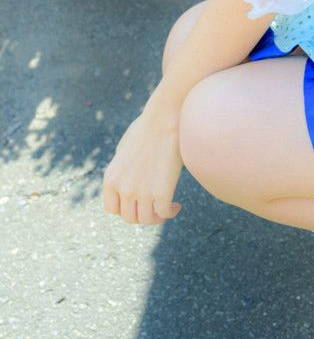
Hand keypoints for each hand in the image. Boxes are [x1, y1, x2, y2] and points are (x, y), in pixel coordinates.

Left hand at [102, 108, 183, 225]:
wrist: (164, 119)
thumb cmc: (147, 128)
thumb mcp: (124, 148)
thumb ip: (120, 168)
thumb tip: (126, 181)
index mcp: (111, 178)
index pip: (112, 209)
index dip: (126, 210)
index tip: (138, 205)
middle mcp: (123, 188)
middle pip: (130, 218)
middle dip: (143, 215)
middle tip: (155, 207)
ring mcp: (141, 192)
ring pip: (147, 219)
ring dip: (157, 217)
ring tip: (167, 208)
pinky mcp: (161, 192)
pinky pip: (163, 213)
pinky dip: (170, 212)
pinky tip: (176, 205)